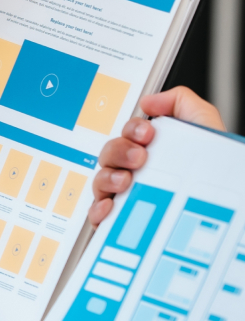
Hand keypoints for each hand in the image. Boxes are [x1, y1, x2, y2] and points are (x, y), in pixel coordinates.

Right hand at [90, 87, 224, 224]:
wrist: (222, 203)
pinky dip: (98, 209)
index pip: (126, 134)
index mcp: (151, 148)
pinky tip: (110, 206)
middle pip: (108, 154)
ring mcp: (127, 194)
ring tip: (127, 181)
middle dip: (119, 151)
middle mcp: (136, 169)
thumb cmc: (216, 166)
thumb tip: (148, 101)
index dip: (132, 130)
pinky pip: (97, 214)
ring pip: (100, 181)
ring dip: (108, 178)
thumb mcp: (204, 122)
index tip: (147, 134)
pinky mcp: (121, 219)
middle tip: (140, 157)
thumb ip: (180, 101)